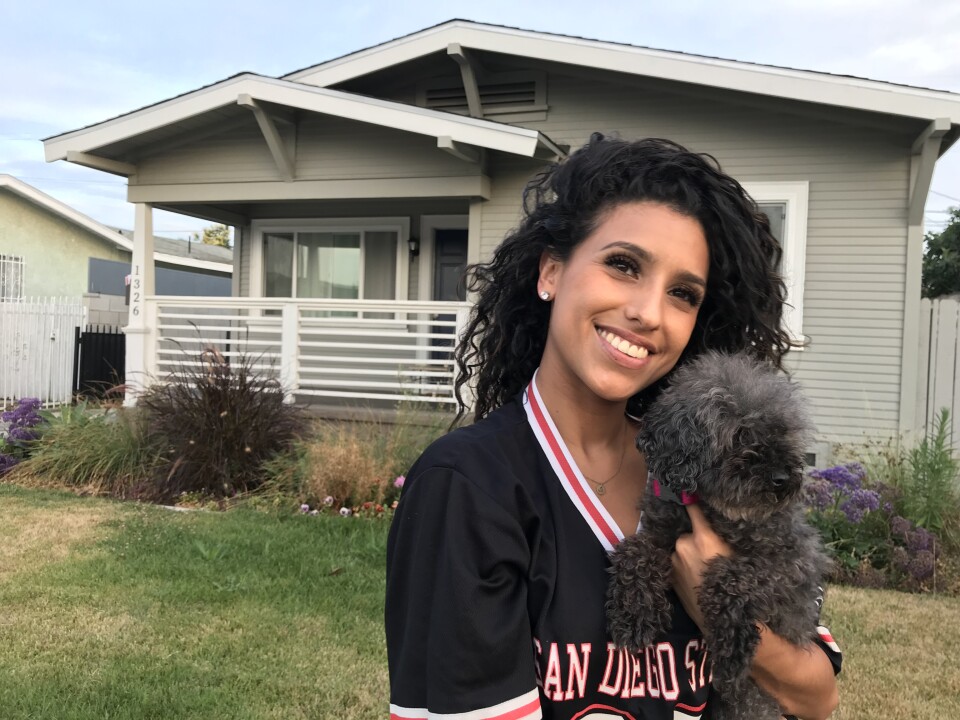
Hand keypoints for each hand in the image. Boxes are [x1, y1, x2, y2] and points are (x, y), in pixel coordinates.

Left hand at [671, 503, 732, 629]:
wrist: (722, 619)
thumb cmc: (738, 585)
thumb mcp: (738, 556)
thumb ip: (724, 536)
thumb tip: (722, 518)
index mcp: (703, 537)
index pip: (693, 509)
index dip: (691, 499)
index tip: (689, 490)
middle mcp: (684, 545)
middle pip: (689, 532)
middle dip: (697, 537)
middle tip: (710, 551)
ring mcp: (674, 560)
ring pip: (682, 548)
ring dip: (689, 552)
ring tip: (703, 568)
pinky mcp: (669, 575)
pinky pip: (677, 562)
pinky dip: (684, 564)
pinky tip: (695, 576)